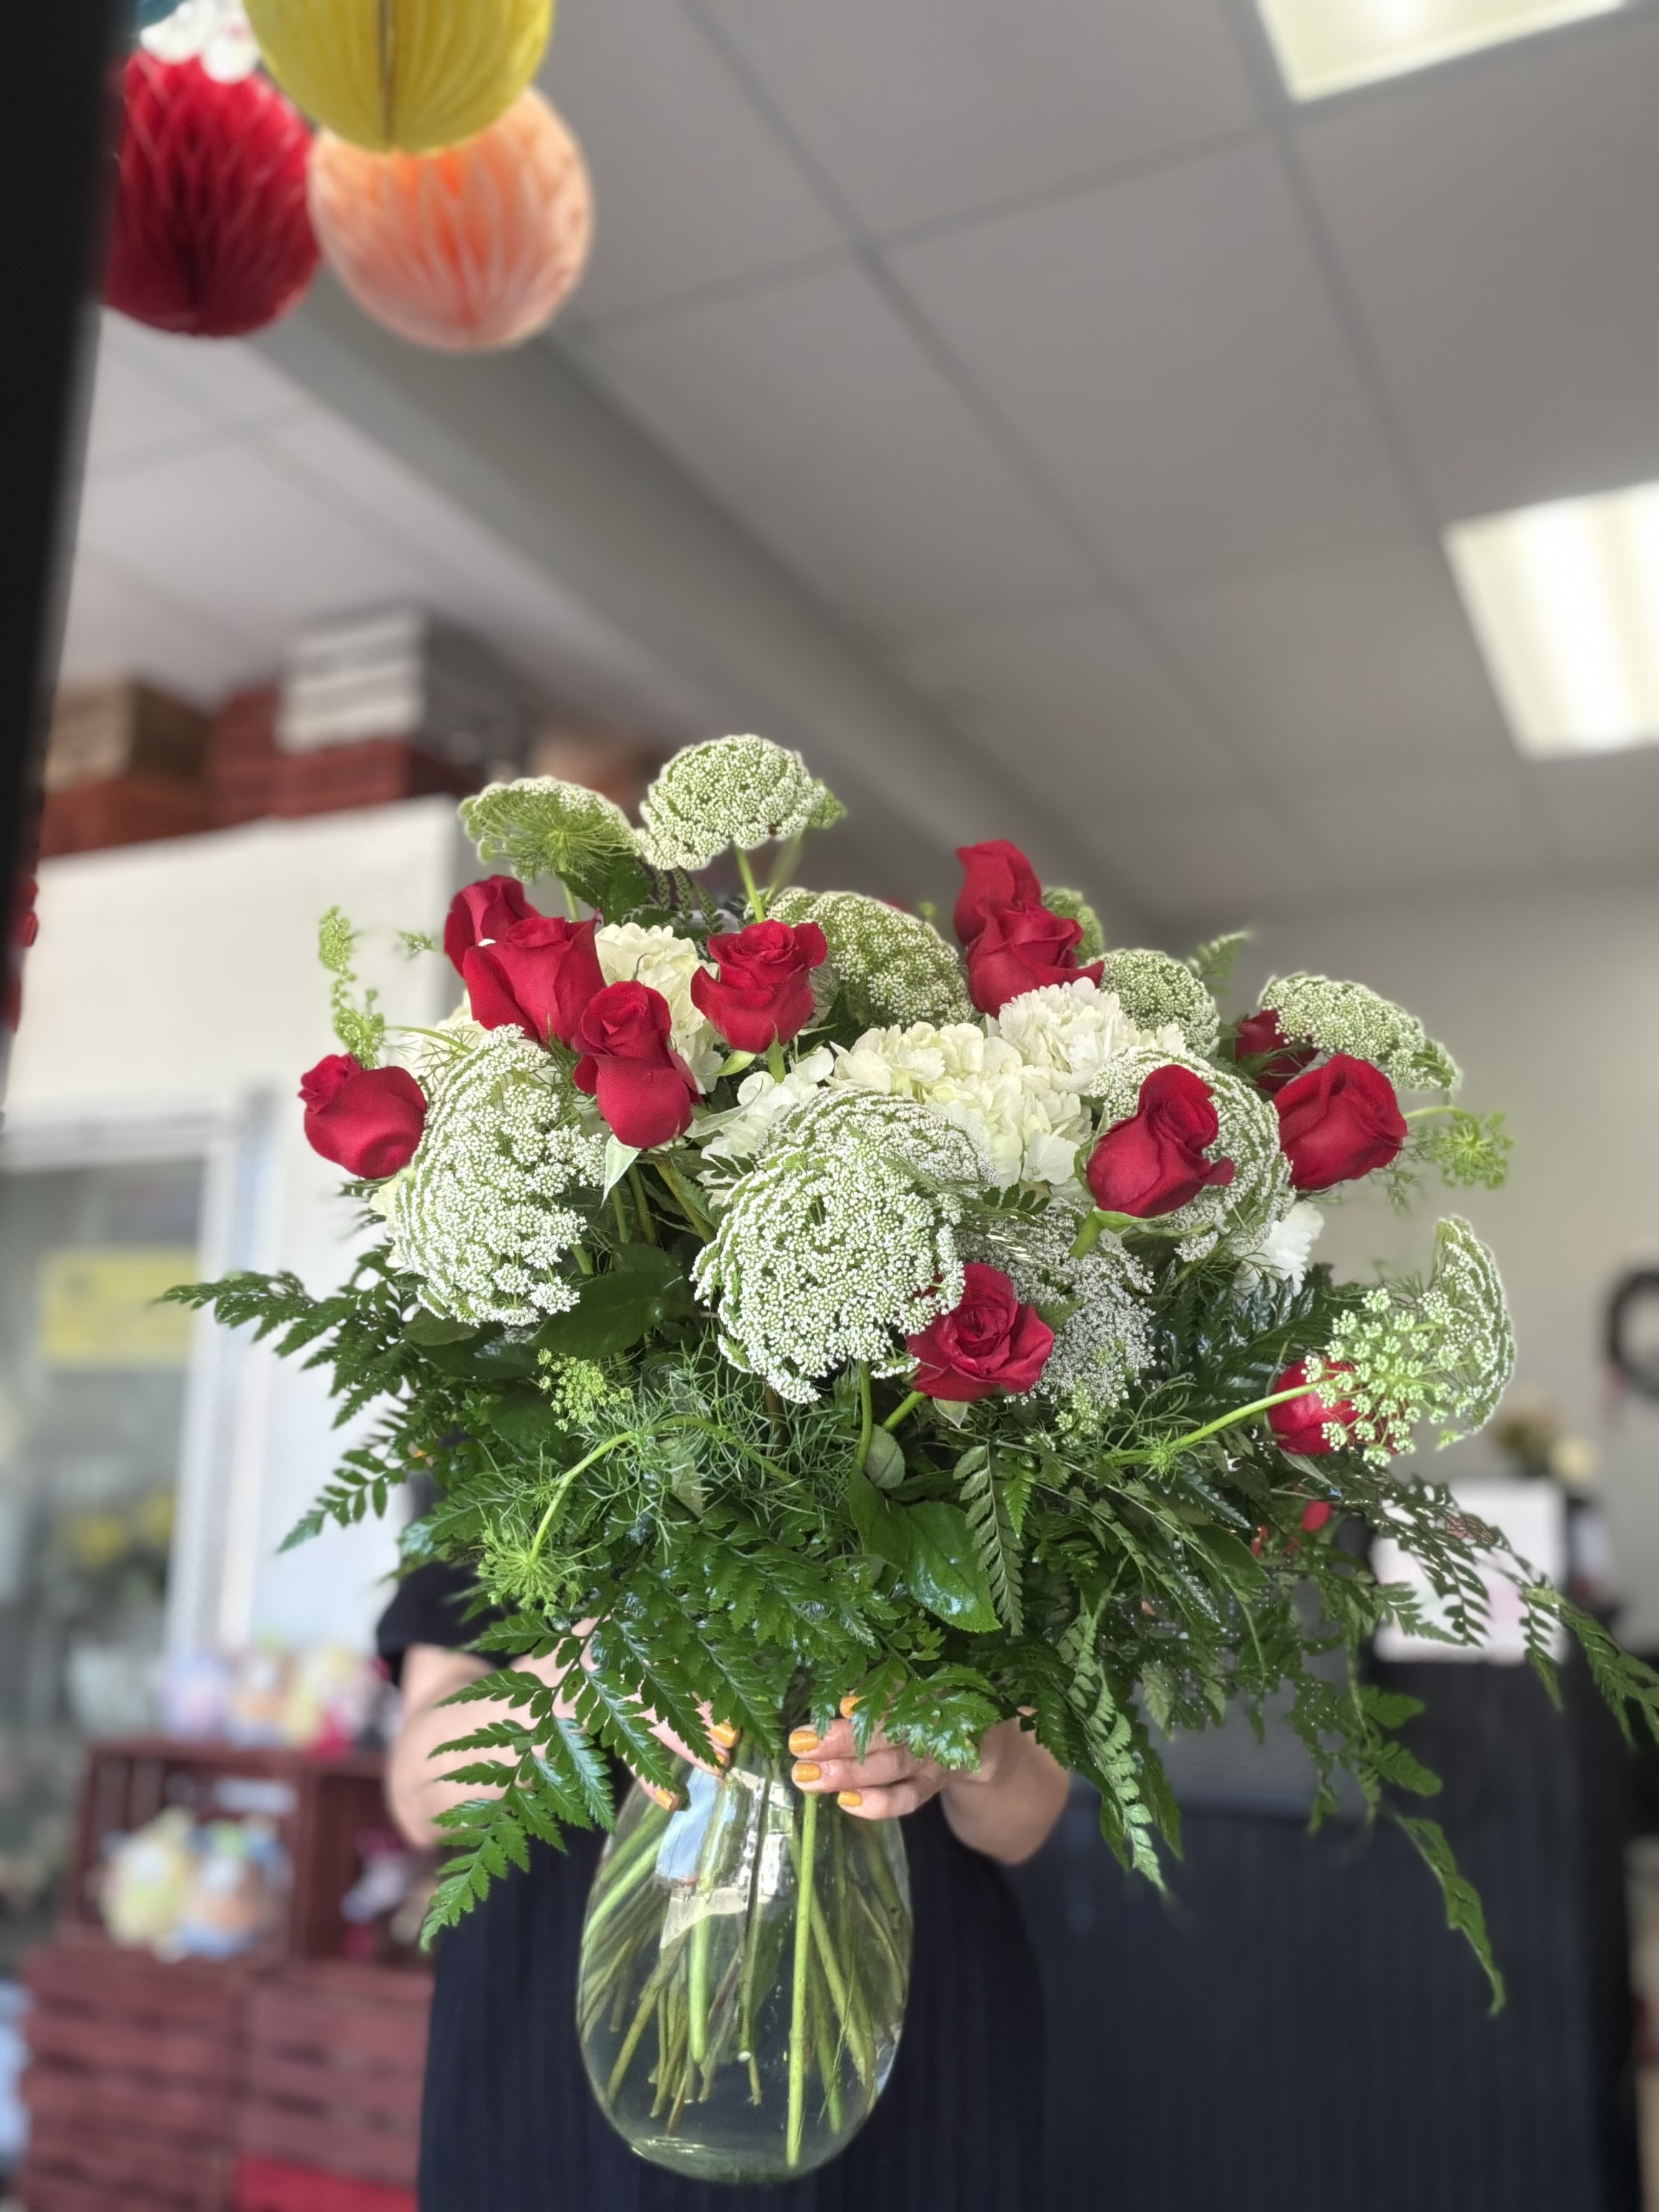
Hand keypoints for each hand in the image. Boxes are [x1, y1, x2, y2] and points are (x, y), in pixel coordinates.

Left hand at [786, 1710, 963, 1820]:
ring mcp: (930, 1758)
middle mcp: (926, 1725)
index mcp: (918, 1694)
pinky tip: (844, 1802)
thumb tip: (844, 1706)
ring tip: (806, 1776)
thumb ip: (877, 1695)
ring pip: (890, 1767)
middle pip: (885, 1733)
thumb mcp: (905, 1694)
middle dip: (840, 1740)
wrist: (972, 1744)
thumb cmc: (921, 1711)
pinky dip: (877, 1803)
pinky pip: (906, 1799)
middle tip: (799, 1744)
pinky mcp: (930, 1787)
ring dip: (846, 1773)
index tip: (838, 1706)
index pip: (893, 1695)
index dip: (867, 1701)